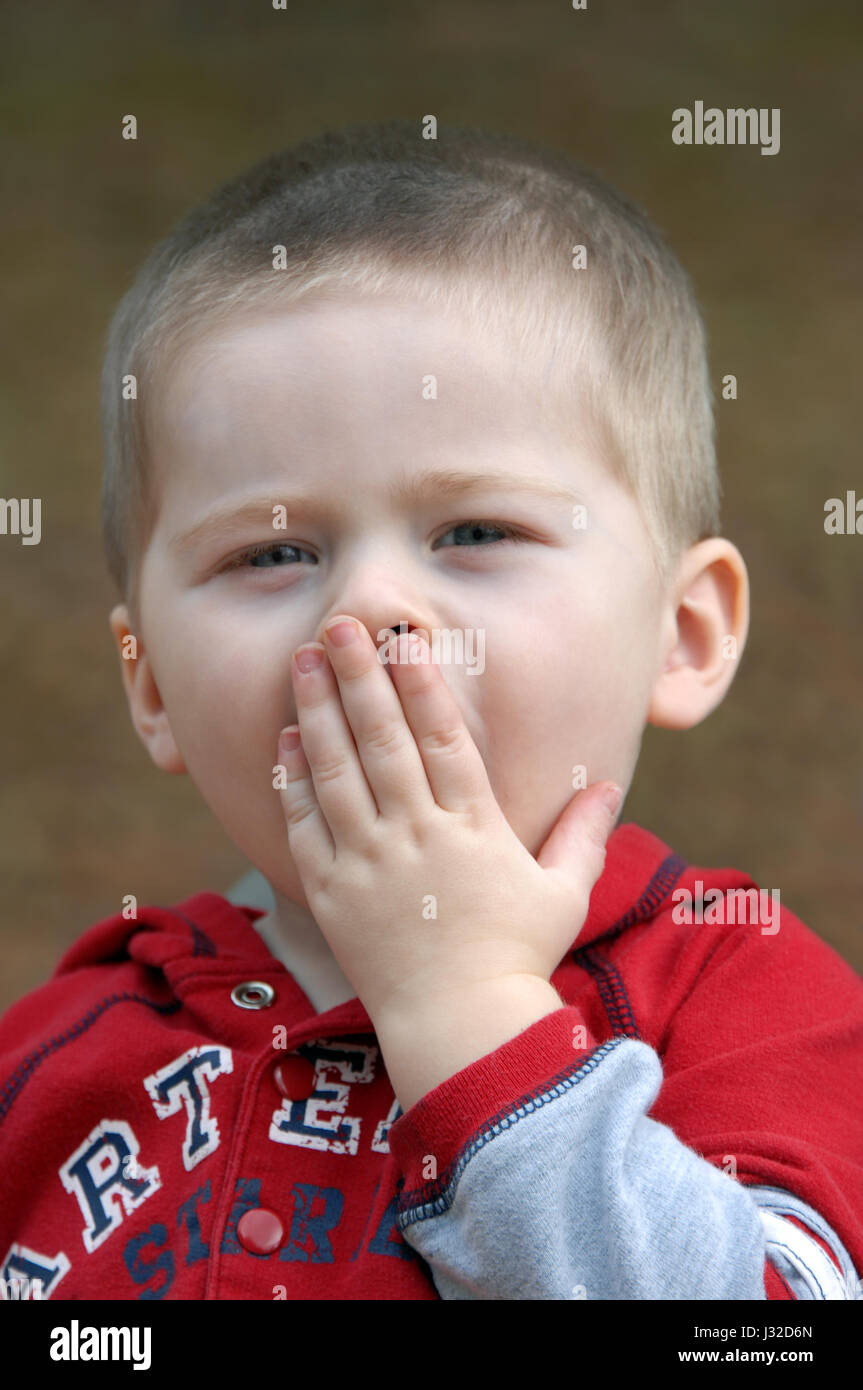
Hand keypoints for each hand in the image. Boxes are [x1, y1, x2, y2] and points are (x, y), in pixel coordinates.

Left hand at [277, 618, 621, 1030]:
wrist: (458, 1028)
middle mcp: (415, 836)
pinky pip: (306, 824)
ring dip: (318, 710)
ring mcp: (367, 863)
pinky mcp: (331, 891)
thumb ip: (582, 835)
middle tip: (341, 624)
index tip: (403, 638)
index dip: (421, 683)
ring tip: (305, 659)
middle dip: (359, 676)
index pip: (442, 739)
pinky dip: (295, 778)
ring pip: (337, 771)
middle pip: (382, 739)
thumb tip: (609, 786)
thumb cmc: (516, 958)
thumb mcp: (561, 894)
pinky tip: (288, 737)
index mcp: (472, 829)